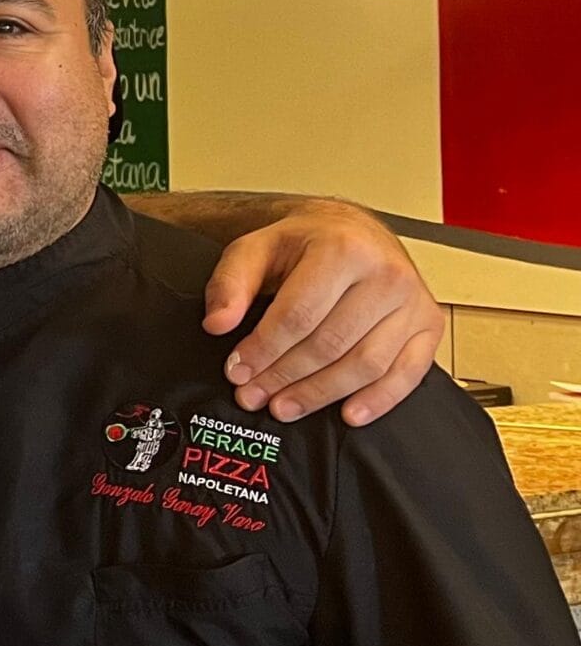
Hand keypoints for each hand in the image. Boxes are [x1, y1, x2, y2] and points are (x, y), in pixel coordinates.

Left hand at [202, 200, 443, 426]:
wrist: (353, 230)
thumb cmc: (304, 243)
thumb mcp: (255, 248)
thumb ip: (231, 283)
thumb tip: (217, 324)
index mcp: (343, 249)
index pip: (298, 314)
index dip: (264, 349)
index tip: (237, 371)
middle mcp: (386, 274)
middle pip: (330, 343)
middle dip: (285, 376)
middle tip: (253, 395)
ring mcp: (413, 301)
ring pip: (366, 364)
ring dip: (321, 394)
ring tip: (285, 407)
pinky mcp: (429, 325)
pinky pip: (408, 372)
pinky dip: (380, 399)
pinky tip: (349, 415)